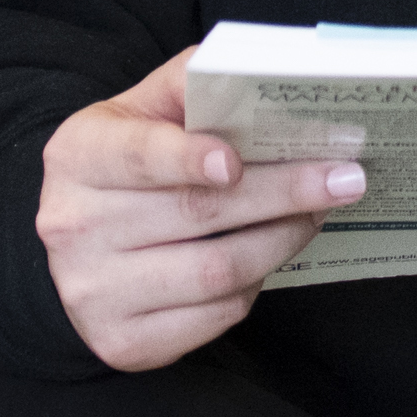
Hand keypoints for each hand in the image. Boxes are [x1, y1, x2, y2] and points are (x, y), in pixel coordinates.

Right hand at [34, 45, 369, 372]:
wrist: (79, 243)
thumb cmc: (127, 164)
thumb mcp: (139, 112)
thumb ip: (189, 85)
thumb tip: (261, 74)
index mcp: (78, 157)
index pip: (138, 155)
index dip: (188, 157)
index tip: (238, 160)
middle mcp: (73, 227)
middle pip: (198, 213)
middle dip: (283, 193)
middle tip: (343, 178)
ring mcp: (94, 292)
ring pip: (215, 271)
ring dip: (282, 240)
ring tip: (316, 215)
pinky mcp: (122, 341)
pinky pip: (214, 316)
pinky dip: (254, 286)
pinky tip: (268, 256)